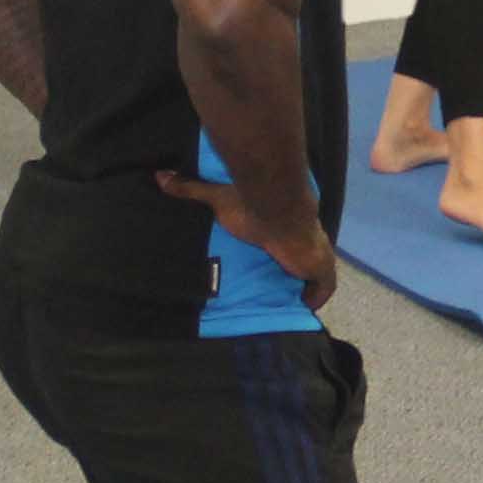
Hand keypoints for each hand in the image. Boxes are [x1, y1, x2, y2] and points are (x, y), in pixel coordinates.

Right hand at [150, 169, 339, 312]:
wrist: (276, 210)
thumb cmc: (249, 204)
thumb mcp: (214, 198)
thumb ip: (190, 189)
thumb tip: (159, 176)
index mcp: (284, 226)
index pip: (287, 243)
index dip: (283, 255)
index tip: (271, 266)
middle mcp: (302, 239)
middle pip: (303, 262)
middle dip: (294, 275)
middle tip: (277, 292)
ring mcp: (315, 254)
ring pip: (315, 277)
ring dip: (306, 288)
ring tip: (289, 304)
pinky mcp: (321, 267)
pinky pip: (323, 289)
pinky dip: (315, 298)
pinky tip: (302, 307)